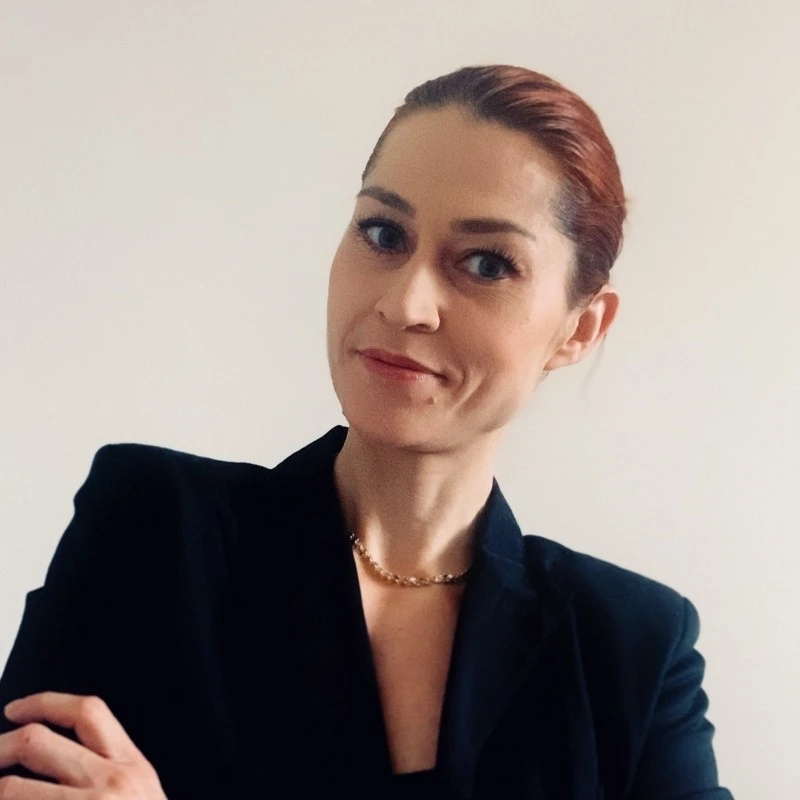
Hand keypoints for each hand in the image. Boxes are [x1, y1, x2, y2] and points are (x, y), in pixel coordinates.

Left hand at [0, 692, 167, 798]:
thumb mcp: (142, 793)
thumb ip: (109, 770)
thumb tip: (57, 755)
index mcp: (131, 765)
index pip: (86, 712)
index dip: (43, 702)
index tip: (15, 709)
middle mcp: (110, 782)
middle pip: (36, 741)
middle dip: (0, 746)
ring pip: (11, 788)